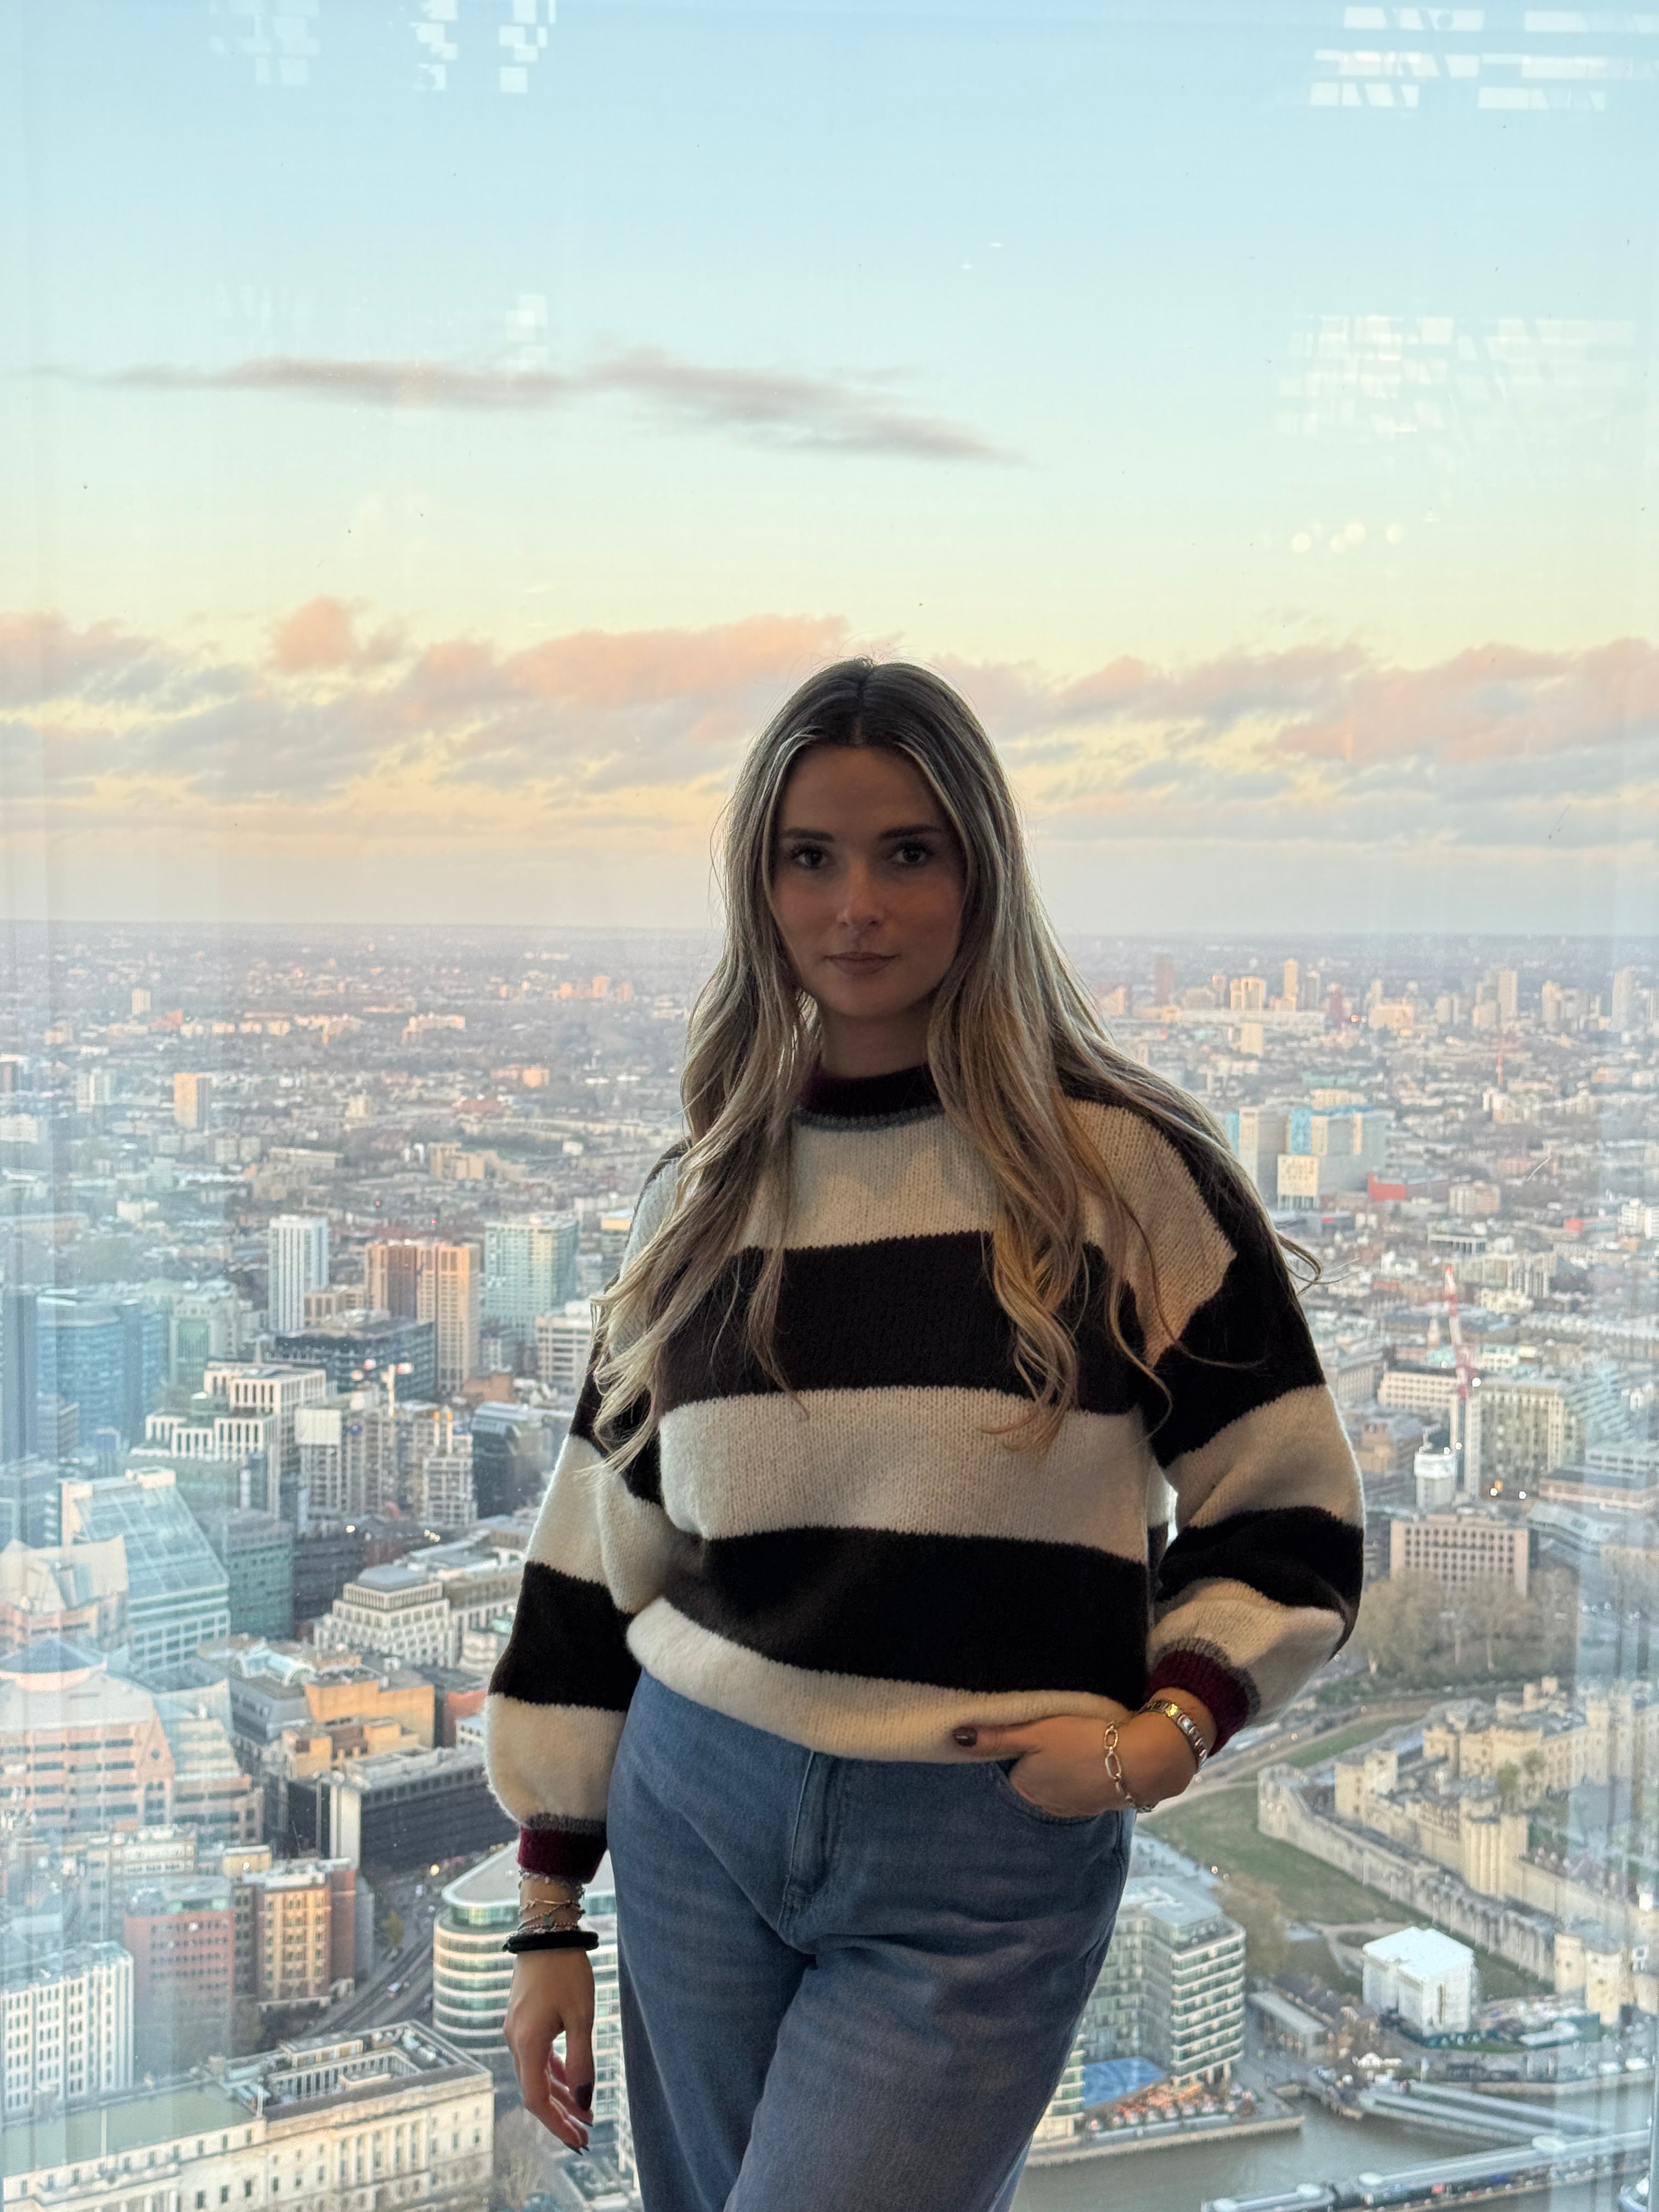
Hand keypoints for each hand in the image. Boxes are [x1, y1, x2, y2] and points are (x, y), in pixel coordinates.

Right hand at [503, 1949, 594, 2152]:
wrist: (546, 1930)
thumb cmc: (566, 1970)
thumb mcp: (582, 2016)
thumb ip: (582, 2061)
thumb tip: (584, 2101)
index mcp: (527, 2043)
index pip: (537, 2100)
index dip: (557, 2124)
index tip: (578, 2141)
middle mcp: (515, 2041)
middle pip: (535, 2091)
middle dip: (561, 2115)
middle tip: (585, 2135)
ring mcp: (516, 2030)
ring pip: (536, 2075)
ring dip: (559, 2095)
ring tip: (584, 2112)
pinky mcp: (522, 2020)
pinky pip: (536, 2057)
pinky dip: (554, 2072)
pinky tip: (570, 2080)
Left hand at [949, 1698, 1212, 1816]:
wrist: (1141, 1759)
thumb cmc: (1081, 1741)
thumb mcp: (1034, 1732)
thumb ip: (994, 1738)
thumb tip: (953, 1738)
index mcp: (1025, 1789)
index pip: (1006, 1769)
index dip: (1012, 1750)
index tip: (1023, 1733)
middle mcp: (1045, 1807)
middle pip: (1030, 1780)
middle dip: (1034, 1764)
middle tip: (1047, 1736)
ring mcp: (1072, 1809)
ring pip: (1054, 1786)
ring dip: (1058, 1772)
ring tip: (1069, 1747)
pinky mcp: (1096, 1804)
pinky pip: (1076, 1789)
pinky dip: (1078, 1777)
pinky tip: (1088, 1761)